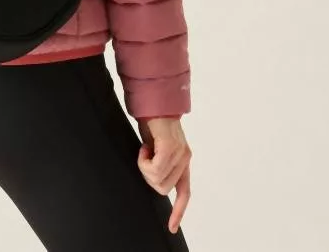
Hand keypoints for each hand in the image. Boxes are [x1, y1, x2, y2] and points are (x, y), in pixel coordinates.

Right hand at [136, 116, 190, 232]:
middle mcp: (185, 159)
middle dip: (148, 177)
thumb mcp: (156, 148)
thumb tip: (153, 179)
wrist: (152, 103)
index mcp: (183, 161)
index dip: (178, 211)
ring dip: (145, 168)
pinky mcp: (170, 148)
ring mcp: (179, 154)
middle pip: (163, 188)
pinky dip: (143, 161)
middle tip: (144, 158)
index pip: (185, 192)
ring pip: (157, 180)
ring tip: (144, 150)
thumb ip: (160, 164)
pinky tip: (144, 147)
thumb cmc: (152, 124)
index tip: (172, 227)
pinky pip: (154, 168)